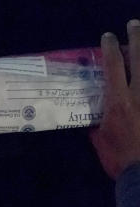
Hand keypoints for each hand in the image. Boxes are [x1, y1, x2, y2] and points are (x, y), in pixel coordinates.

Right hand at [91, 21, 139, 179]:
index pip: (114, 66)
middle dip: (136, 38)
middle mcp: (138, 94)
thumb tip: (94, 117)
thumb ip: (97, 124)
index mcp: (118, 101)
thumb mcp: (100, 141)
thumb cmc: (118, 159)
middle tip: (135, 25)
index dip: (111, 48)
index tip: (108, 37)